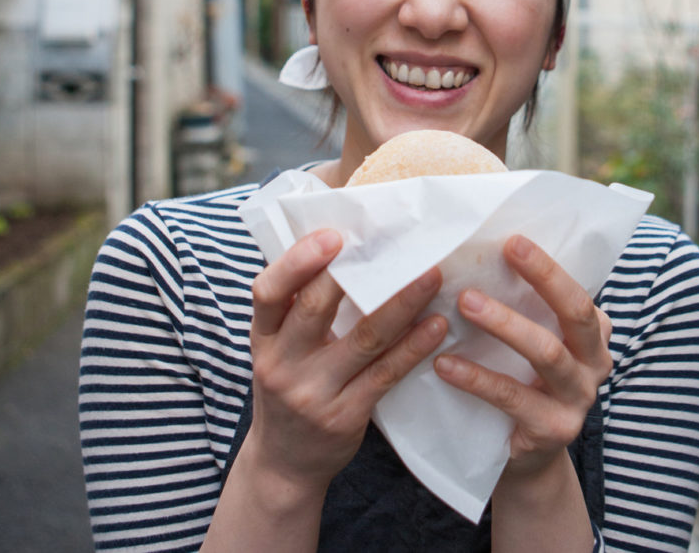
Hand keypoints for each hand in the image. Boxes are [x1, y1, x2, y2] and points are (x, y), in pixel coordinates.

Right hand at [246, 229, 447, 494]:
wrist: (285, 463)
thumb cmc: (289, 386)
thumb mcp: (277, 348)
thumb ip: (298, 307)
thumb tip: (347, 246)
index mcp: (262, 338)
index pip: (267, 292)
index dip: (298, 261)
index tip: (333, 235)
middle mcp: (281, 364)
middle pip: (315, 309)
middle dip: (357, 273)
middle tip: (399, 245)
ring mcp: (312, 393)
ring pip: (363, 339)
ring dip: (401, 303)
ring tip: (431, 275)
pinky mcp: (345, 416)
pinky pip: (385, 374)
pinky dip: (413, 347)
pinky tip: (436, 326)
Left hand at [432, 234, 612, 477]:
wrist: (524, 455)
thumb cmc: (522, 381)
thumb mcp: (531, 340)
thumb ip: (524, 307)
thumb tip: (476, 255)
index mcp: (593, 333)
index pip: (577, 290)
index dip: (548, 266)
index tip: (512, 240)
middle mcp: (596, 362)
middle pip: (575, 313)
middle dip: (542, 279)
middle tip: (503, 254)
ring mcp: (578, 398)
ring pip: (546, 352)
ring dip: (504, 324)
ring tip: (464, 304)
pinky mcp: (554, 429)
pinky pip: (512, 397)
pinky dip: (476, 378)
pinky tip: (444, 364)